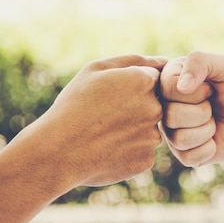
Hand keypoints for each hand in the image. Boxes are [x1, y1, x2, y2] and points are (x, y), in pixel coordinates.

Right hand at [36, 54, 166, 186]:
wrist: (59, 150)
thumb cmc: (74, 105)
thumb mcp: (95, 70)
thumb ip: (133, 61)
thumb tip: (164, 61)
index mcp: (144, 82)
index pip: (151, 79)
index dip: (129, 87)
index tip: (111, 96)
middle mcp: (156, 109)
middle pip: (153, 105)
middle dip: (134, 108)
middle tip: (104, 116)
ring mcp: (153, 137)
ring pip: (148, 130)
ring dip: (132, 130)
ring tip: (103, 134)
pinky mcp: (146, 161)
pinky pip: (141, 151)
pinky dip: (127, 150)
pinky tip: (107, 150)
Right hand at [159, 51, 223, 166]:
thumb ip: (200, 62)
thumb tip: (181, 87)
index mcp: (170, 81)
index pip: (167, 87)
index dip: (196, 91)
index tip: (210, 87)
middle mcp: (165, 107)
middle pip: (171, 116)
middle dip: (203, 112)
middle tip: (213, 106)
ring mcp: (172, 132)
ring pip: (179, 139)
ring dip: (207, 131)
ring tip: (214, 121)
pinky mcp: (183, 154)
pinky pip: (188, 157)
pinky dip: (209, 149)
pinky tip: (214, 139)